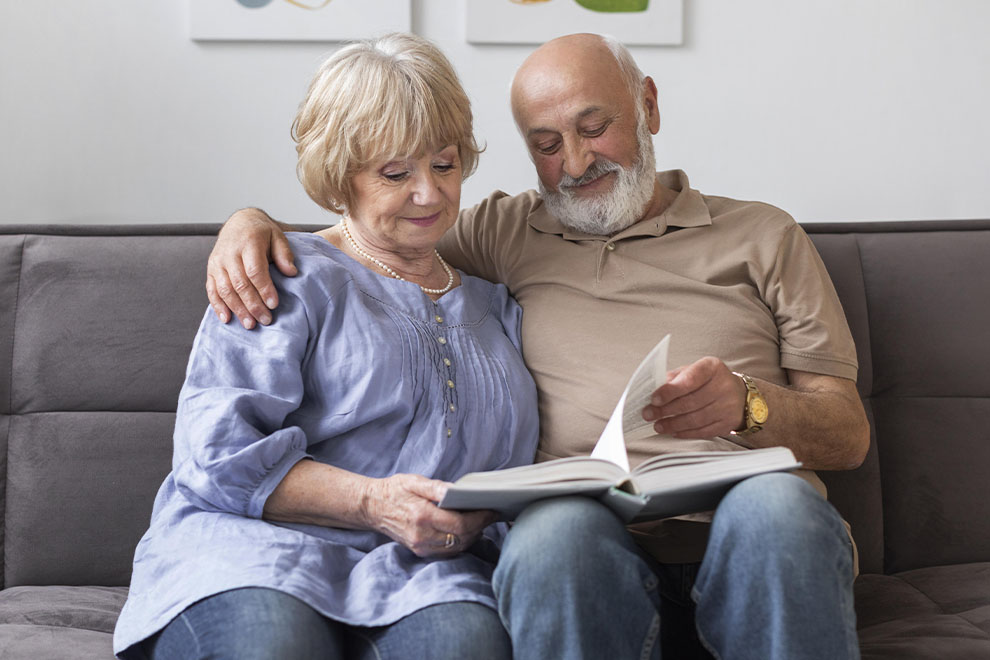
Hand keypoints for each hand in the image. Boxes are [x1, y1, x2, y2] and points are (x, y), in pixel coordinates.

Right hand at [206, 208, 296, 328]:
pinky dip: (218, 306)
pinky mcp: (210, 269)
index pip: (255, 270)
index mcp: (248, 243)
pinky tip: (227, 319)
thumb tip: (291, 273)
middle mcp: (229, 253)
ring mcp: (217, 262)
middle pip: (239, 283)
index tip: (274, 304)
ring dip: (237, 309)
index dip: (264, 289)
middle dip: (253, 304)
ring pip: (225, 289)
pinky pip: (211, 290)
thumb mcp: (278, 236)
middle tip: (266, 320)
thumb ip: (284, 254)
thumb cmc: (262, 233)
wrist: (240, 222)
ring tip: (250, 325)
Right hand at [364, 473, 495, 557]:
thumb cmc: (394, 491)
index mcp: (422, 516)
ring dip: (472, 536)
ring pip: (456, 548)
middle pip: (462, 538)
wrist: (372, 507)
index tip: (491, 510)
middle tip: (489, 514)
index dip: (480, 519)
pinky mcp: (420, 551)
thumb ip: (437, 488)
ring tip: (480, 521)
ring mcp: (420, 547)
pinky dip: (460, 542)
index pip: (460, 524)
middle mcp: (422, 536)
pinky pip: (447, 551)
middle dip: (479, 527)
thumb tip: (458, 491)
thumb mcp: (414, 481)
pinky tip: (465, 530)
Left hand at [641, 356, 746, 438]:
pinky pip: (704, 431)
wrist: (739, 395)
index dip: (670, 391)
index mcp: (712, 367)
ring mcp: (728, 405)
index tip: (654, 399)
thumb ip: (674, 378)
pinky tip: (673, 432)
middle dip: (666, 410)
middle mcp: (723, 385)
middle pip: (690, 401)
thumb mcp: (693, 371)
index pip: (689, 379)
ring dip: (673, 424)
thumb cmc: (708, 382)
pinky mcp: (728, 423)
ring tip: (658, 425)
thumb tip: (653, 390)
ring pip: (696, 419)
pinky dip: (686, 433)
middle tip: (649, 414)